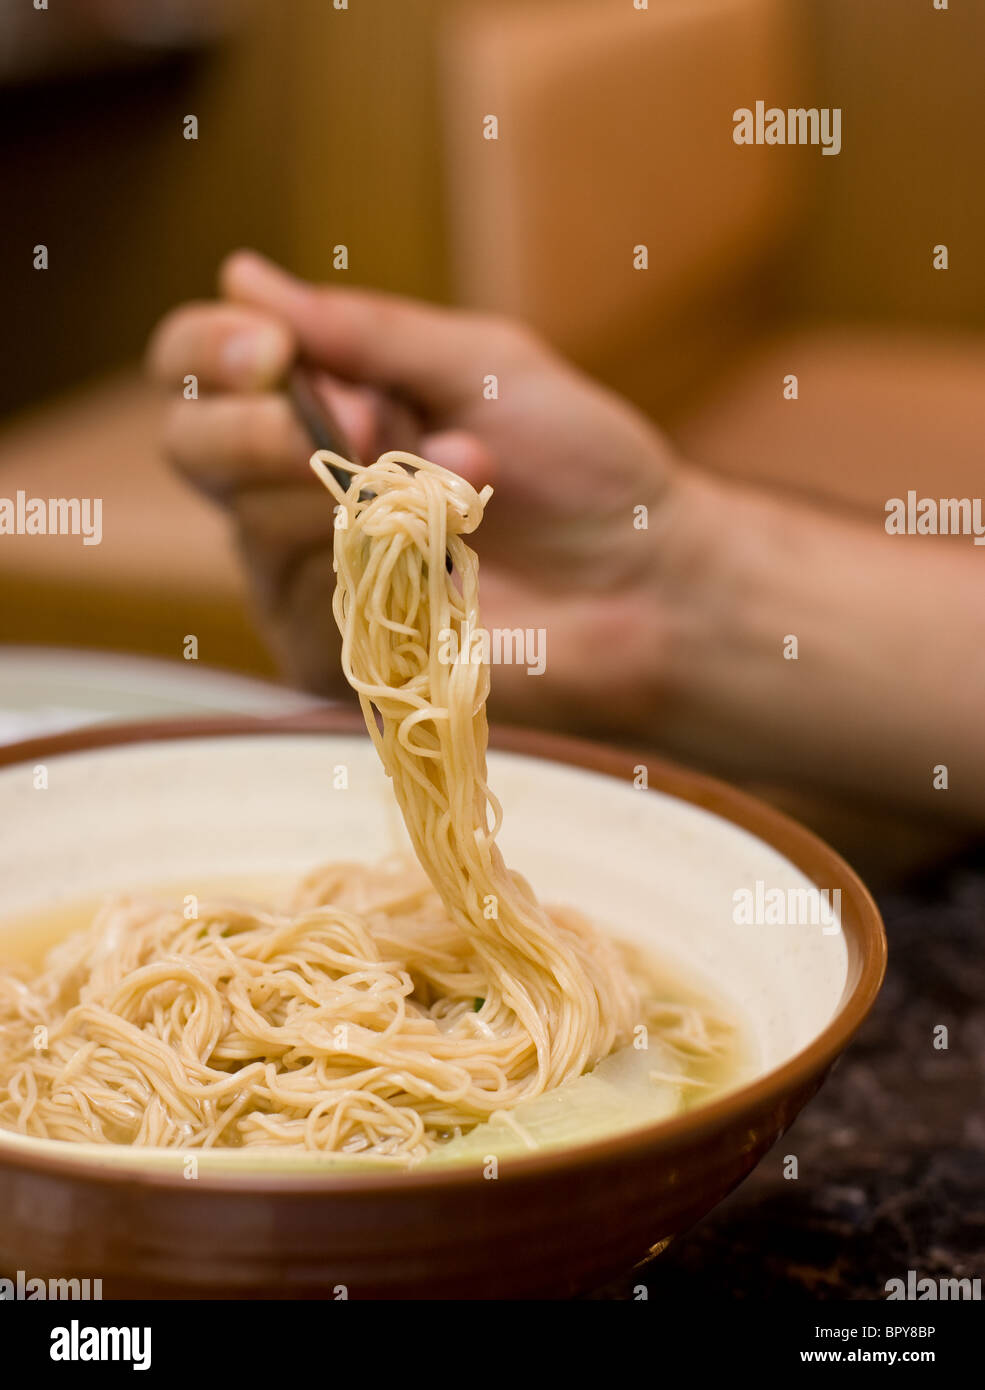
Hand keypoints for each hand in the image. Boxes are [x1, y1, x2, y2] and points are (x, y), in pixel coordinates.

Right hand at [147, 252, 703, 732]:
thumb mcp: (482, 366)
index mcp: (322, 404)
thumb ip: (366, 332)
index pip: (198, 368)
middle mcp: (294, 487)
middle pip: (191, 446)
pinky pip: (310, 595)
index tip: (272, 347)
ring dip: (366, 488)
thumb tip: (242, 276)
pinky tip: (455, 559)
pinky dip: (386, 559)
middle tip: (364, 423)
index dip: (209, 348)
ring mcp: (307, 576)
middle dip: (258, 425)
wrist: (649, 578)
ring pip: (253, 520)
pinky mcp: (335, 653)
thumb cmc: (580, 466)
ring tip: (469, 477)